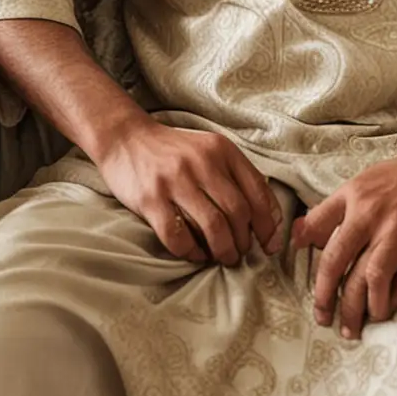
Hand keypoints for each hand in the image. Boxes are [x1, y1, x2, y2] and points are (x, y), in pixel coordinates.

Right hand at [96, 119, 283, 266]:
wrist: (126, 138)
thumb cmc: (175, 151)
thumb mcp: (211, 151)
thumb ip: (237, 177)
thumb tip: (267, 219)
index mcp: (222, 150)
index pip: (258, 191)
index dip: (269, 224)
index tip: (270, 244)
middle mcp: (202, 163)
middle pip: (237, 212)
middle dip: (244, 241)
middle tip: (241, 254)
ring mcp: (175, 180)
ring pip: (213, 226)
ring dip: (223, 250)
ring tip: (223, 258)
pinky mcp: (151, 198)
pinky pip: (178, 236)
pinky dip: (191, 252)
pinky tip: (194, 254)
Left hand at [291, 131, 396, 337]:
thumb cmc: (395, 178)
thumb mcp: (354, 186)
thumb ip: (325, 214)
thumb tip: (297, 238)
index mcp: (358, 204)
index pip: (332, 253)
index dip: (321, 285)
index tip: (319, 305)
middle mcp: (381, 220)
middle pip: (354, 273)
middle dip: (341, 306)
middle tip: (336, 326)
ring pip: (381, 280)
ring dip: (369, 308)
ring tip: (363, 322)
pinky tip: (391, 305)